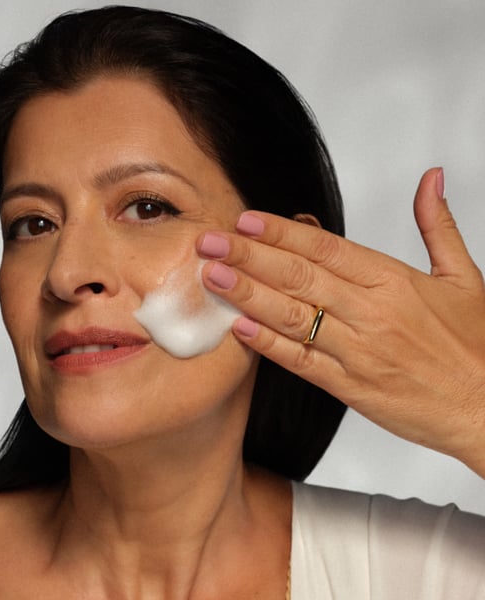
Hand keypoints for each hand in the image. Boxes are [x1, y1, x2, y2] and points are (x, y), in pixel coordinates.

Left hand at [197, 168, 484, 476]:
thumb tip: (431, 178)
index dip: (281, 232)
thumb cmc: (477, 343)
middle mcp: (371, 312)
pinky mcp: (350, 386)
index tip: (247, 220)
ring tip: (215, 276)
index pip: (326, 247)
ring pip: (293, 315)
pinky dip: (269, 345)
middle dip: (249, 255)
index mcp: (394, 280)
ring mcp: (358, 351)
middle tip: (210, 242)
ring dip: (249, 294)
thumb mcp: (465, 277)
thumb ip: (439, 225)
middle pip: (299, 276)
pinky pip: (302, 361)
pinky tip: (240, 328)